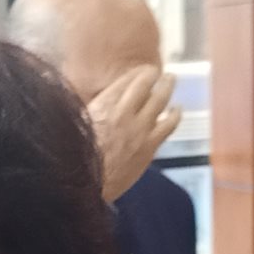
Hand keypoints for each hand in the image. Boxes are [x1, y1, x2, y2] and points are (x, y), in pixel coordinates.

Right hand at [87, 66, 181, 202]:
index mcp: (103, 105)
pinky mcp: (150, 146)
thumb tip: (96, 106)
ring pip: (160, 100)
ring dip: (167, 87)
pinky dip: (175, 115)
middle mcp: (123, 111)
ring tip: (171, 80)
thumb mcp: (76, 125)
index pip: (125, 81)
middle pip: (144, 84)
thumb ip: (91, 112)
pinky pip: (169, 124)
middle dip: (152, 75)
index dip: (136, 73)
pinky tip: (177, 111)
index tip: (140, 70)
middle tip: (157, 71)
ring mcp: (140, 128)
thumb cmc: (77, 157)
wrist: (87, 182)